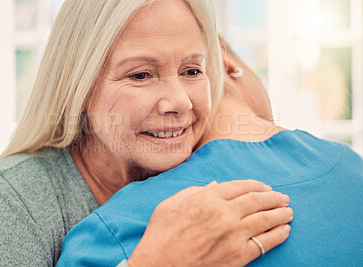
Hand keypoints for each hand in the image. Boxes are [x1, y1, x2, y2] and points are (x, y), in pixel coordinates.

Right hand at [127, 180, 291, 266]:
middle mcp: (224, 214)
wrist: (159, 266)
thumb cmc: (161, 235)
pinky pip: (264, 243)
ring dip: (280, 214)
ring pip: (264, 219)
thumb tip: (215, 187)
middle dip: (273, 197)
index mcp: (208, 199)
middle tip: (283, 197)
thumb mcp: (170, 204)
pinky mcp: (238, 256)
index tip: (265, 187)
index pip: (240, 186)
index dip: (256, 185)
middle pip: (256, 200)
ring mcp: (233, 235)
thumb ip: (193, 192)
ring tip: (288, 211)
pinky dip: (278, 235)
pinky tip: (285, 230)